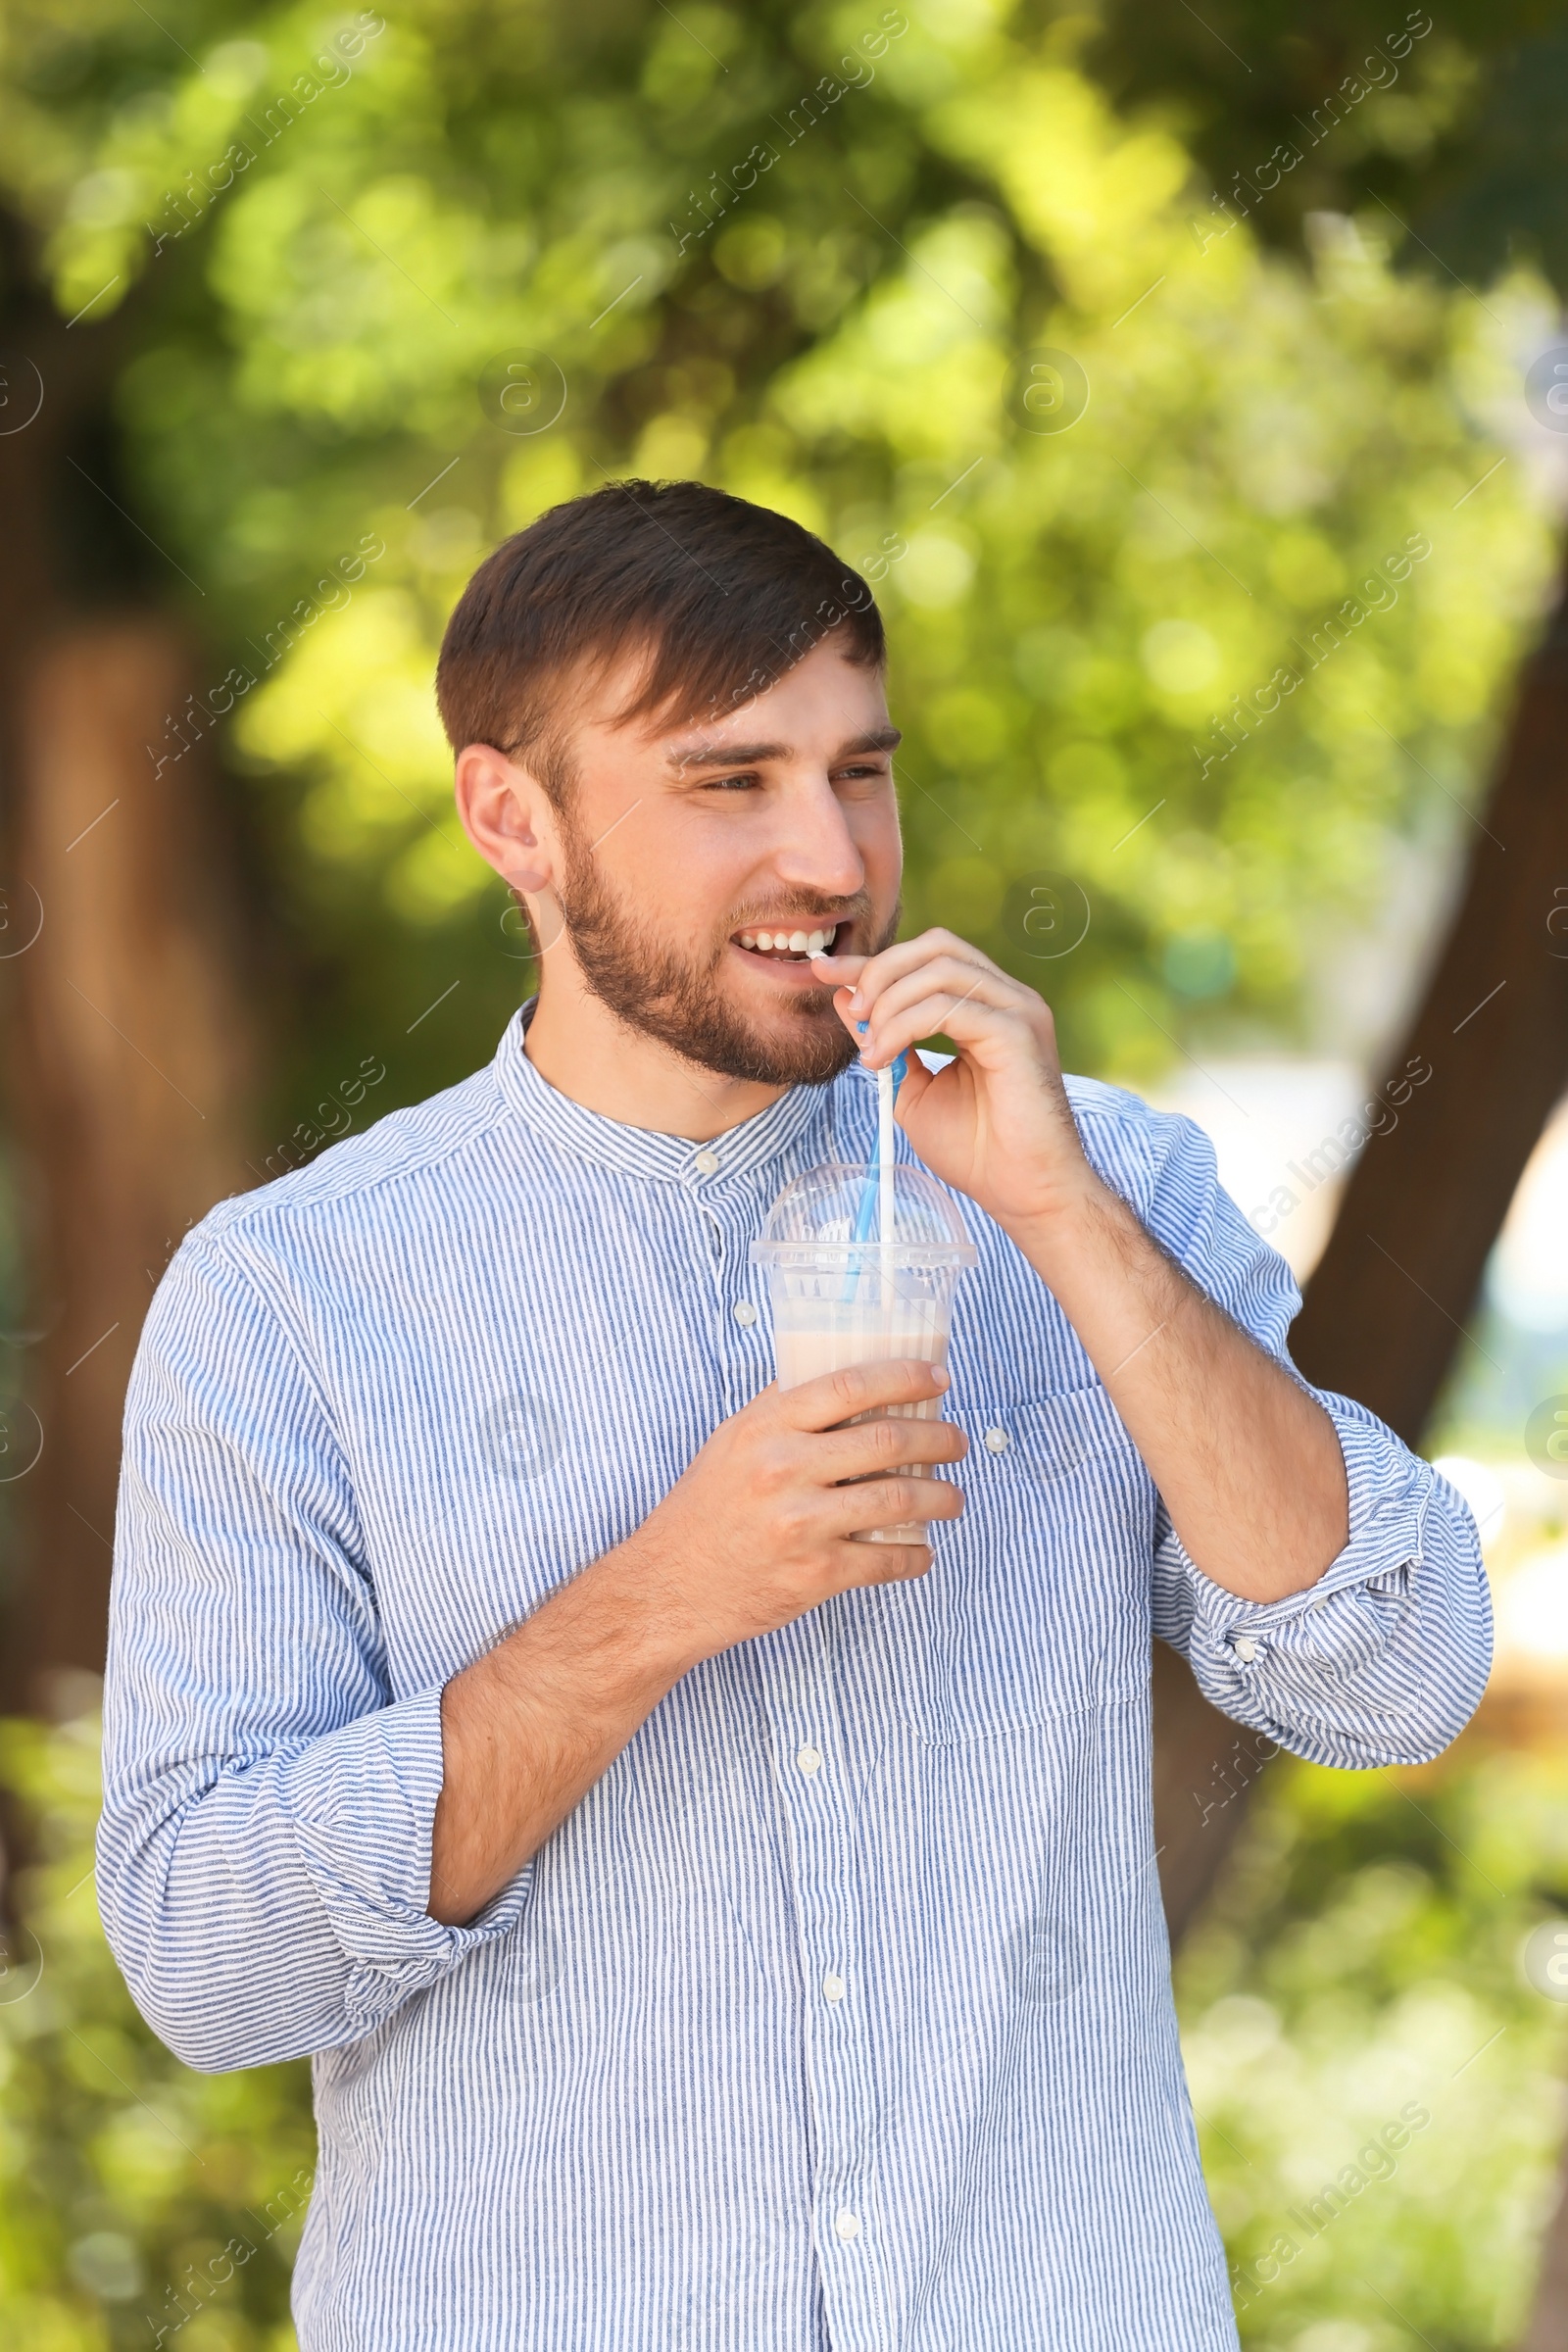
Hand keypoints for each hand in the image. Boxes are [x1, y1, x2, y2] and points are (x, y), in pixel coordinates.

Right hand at [620, 1357, 966, 1671]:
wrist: (667, 1586)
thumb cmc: (704, 1509)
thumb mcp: (733, 1442)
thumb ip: (785, 1412)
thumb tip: (850, 1378)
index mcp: (766, 1426)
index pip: (851, 1385)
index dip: (905, 1377)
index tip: (938, 1380)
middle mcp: (784, 1469)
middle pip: (888, 1440)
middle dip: (940, 1438)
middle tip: (956, 1441)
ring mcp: (801, 1524)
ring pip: (900, 1499)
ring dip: (942, 1497)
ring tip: (952, 1498)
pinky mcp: (813, 1575)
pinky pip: (886, 1561)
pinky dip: (916, 1557)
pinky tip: (922, 1552)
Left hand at [812, 927, 1097, 1230]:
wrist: (1019, 1192)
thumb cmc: (976, 1149)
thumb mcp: (911, 1087)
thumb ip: (884, 1040)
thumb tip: (846, 999)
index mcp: (987, 1006)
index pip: (927, 959)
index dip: (873, 961)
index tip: (824, 972)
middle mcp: (1007, 998)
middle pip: (937, 946)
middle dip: (882, 970)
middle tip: (855, 1012)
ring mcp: (1017, 1010)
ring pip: (939, 971)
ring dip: (890, 1004)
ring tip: (872, 1050)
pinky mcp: (1019, 1032)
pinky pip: (948, 1007)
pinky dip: (905, 1026)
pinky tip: (885, 1057)